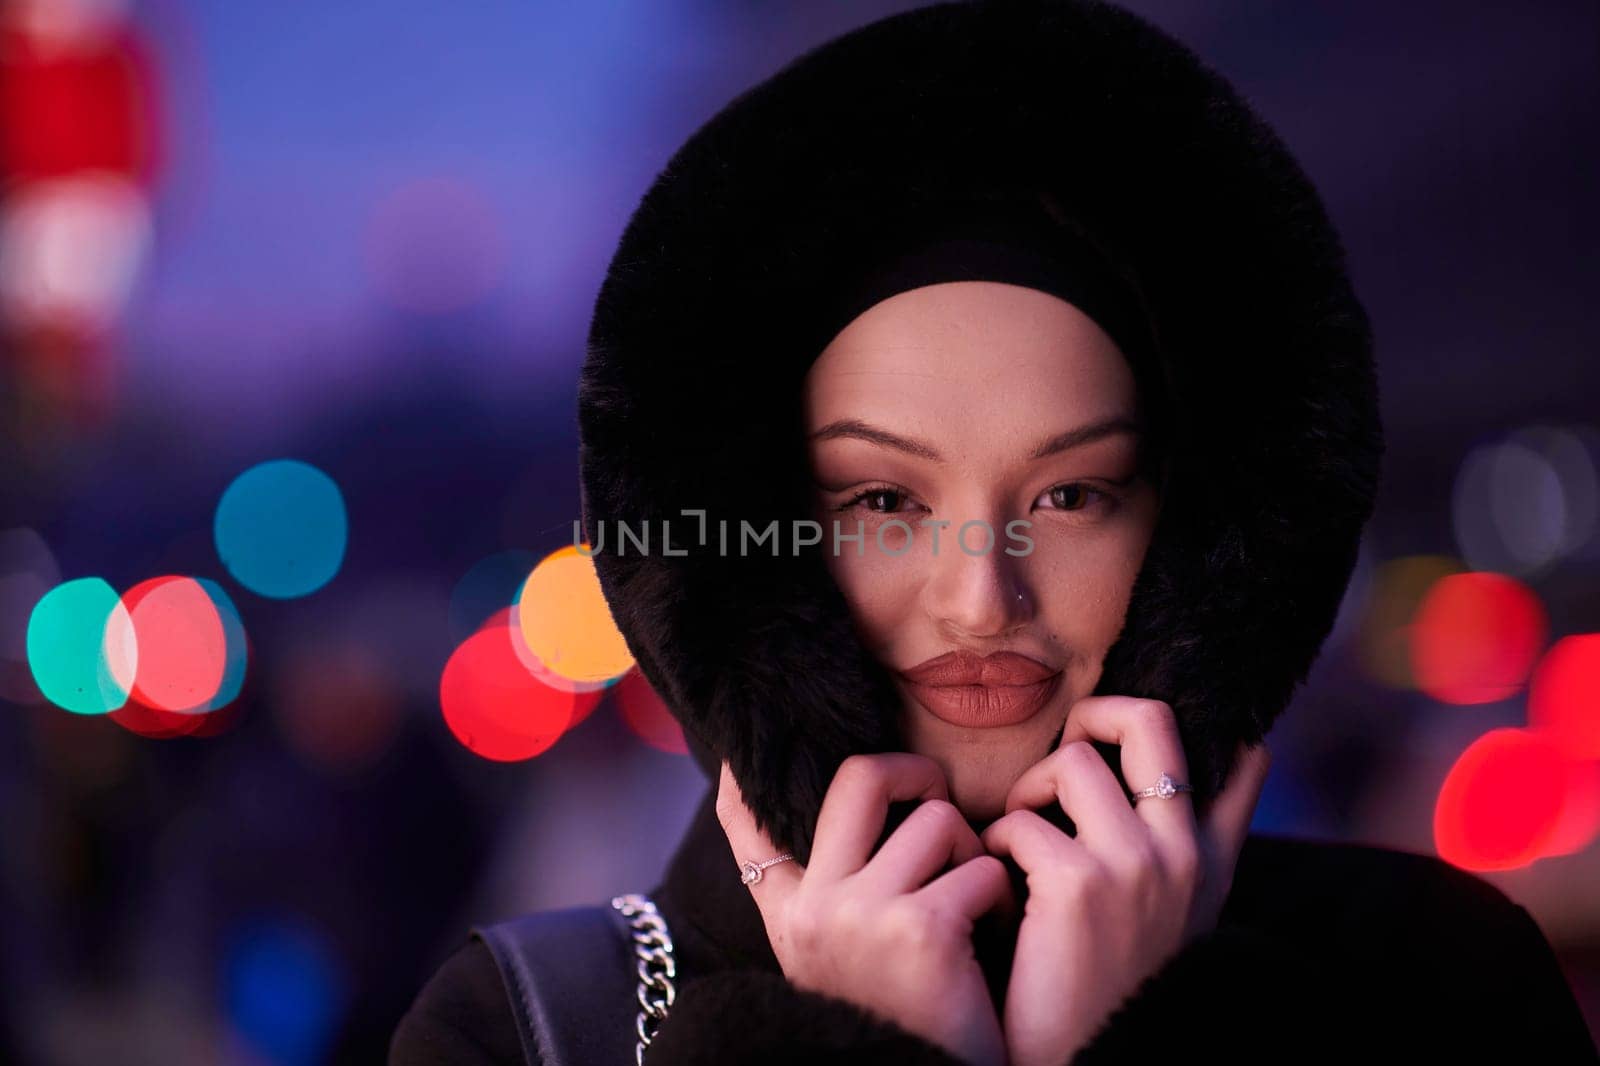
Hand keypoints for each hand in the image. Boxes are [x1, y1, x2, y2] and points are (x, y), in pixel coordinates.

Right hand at [716, 754, 1018, 1065]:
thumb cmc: (902, 1023)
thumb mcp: (835, 962)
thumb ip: (824, 896)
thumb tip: (829, 820)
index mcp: (790, 914)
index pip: (745, 818)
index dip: (746, 770)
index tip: (747, 748)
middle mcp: (813, 907)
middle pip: (859, 776)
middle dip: (916, 773)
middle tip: (939, 804)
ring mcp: (861, 914)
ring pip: (938, 819)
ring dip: (974, 854)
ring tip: (977, 905)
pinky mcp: (920, 931)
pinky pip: (982, 868)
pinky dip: (1002, 897)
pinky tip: (996, 939)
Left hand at [979, 698, 1271, 1065]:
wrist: (1088, 1065)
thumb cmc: (1108, 989)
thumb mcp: (1174, 919)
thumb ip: (1183, 853)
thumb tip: (1190, 776)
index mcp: (1211, 864)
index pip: (1244, 759)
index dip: (1195, 726)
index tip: (1135, 753)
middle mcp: (1185, 855)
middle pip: (1150, 719)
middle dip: (1092, 715)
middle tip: (1060, 764)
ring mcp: (1136, 865)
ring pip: (1072, 760)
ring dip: (1028, 791)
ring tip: (1018, 837)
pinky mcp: (1077, 886)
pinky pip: (1020, 820)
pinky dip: (994, 843)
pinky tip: (998, 886)